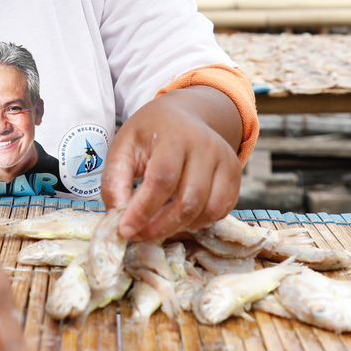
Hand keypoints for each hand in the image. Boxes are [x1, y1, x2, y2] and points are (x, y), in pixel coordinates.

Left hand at [101, 91, 242, 242]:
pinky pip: (221, 210)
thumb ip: (115, 179)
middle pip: (189, 199)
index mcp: (175, 135)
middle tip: (139, 235)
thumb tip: (117, 216)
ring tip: (157, 226)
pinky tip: (179, 218)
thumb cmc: (150, 133)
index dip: (144, 209)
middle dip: (161, 226)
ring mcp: (226, 160)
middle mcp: (206, 146)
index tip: (126, 229)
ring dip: (180, 227)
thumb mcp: (124, 146)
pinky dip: (199, 222)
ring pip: (209, 210)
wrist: (184, 115)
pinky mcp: (235, 174)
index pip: (163, 178)